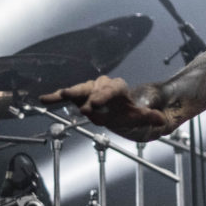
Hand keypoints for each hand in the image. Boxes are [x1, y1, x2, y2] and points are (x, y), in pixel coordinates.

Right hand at [40, 76, 167, 138]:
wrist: (122, 112)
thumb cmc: (131, 113)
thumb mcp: (141, 117)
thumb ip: (149, 117)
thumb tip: (160, 119)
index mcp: (119, 88)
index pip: (112, 89)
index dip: (104, 95)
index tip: (95, 104)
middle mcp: (104, 86)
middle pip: (95, 87)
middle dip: (89, 96)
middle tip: (85, 108)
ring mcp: (91, 90)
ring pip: (81, 89)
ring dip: (71, 93)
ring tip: (60, 96)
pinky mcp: (80, 97)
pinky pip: (68, 96)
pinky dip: (57, 97)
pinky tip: (44, 99)